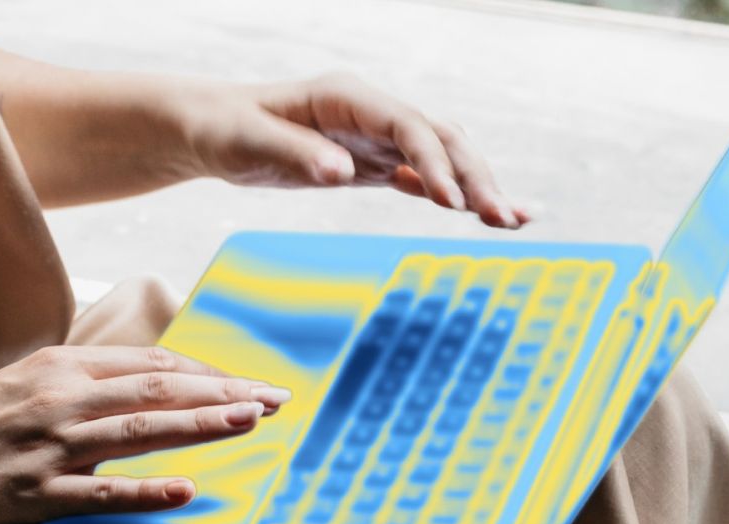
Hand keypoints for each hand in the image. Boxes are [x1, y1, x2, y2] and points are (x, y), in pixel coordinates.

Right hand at [0, 346, 290, 523]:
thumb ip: (87, 379)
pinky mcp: (33, 492)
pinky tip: (185, 490)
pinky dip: (145, 490)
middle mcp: (62, 397)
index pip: (152, 364)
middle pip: (158, 389)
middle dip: (223, 392)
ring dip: (200, 426)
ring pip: (140, 431)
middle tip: (276, 400)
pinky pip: (99, 491)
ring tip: (251, 423)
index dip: (208, 373)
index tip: (252, 383)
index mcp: (63, 366)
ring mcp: (49, 445)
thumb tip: (152, 382)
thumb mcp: (28, 380)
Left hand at [175, 73, 531, 228]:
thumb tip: (343, 173)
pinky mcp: (375, 163)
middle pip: (440, 138)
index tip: (451, 202)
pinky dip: (456, 196)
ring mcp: (378, 137)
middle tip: (505, 219)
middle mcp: (372, 112)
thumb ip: (297, 155)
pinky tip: (486, 217)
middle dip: (476, 176)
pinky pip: (425, 177)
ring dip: (479, 185)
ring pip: (443, 156)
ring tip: (518, 219)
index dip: (434, 161)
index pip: (407, 126)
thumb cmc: (224, 130)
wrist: (211, 131)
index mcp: (346, 98)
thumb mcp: (248, 144)